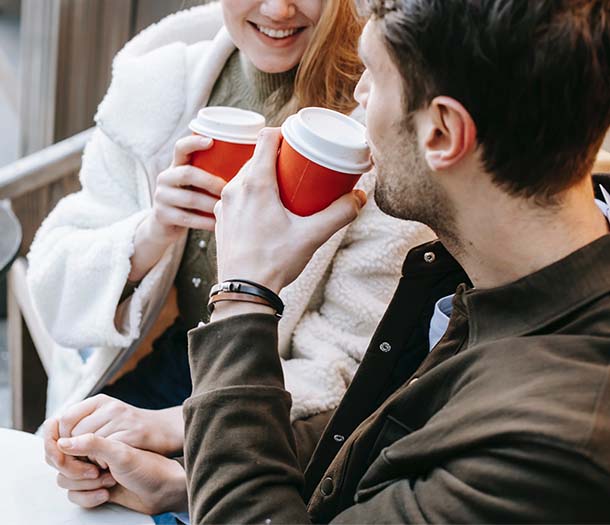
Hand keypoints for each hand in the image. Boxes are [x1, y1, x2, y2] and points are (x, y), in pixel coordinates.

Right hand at [45, 419, 187, 514]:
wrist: (165, 486)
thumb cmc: (150, 465)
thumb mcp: (122, 451)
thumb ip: (93, 444)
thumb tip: (64, 443)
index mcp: (101, 421)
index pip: (63, 429)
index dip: (67, 447)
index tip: (82, 459)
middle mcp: (93, 441)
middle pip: (58, 457)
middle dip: (77, 470)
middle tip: (98, 472)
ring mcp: (92, 462)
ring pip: (64, 477)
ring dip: (85, 484)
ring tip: (109, 481)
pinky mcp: (93, 481)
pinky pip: (74, 492)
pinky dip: (88, 496)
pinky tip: (106, 493)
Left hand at [55, 394, 183, 455]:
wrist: (165, 430)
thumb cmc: (131, 427)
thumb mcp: (107, 416)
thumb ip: (84, 422)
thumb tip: (55, 436)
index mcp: (100, 401)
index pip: (66, 418)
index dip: (63, 437)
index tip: (71, 449)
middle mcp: (111, 406)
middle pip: (75, 434)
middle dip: (76, 451)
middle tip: (84, 460)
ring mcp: (123, 419)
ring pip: (90, 444)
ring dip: (90, 458)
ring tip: (99, 461)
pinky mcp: (134, 434)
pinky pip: (106, 452)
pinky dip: (104, 462)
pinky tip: (110, 463)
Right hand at [129, 135, 226, 281]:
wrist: (165, 227)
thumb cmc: (193, 202)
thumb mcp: (198, 184)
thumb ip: (214, 173)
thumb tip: (253, 164)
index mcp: (177, 165)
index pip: (181, 147)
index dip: (194, 142)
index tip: (211, 141)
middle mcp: (166, 177)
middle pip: (187, 173)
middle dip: (211, 182)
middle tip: (229, 190)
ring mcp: (161, 196)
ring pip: (189, 198)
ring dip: (211, 204)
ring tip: (227, 208)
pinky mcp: (161, 215)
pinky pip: (187, 218)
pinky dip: (206, 221)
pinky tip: (218, 224)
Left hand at [214, 128, 366, 293]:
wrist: (243, 291)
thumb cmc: (274, 262)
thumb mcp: (313, 236)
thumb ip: (340, 214)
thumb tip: (359, 197)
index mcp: (255, 184)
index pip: (265, 138)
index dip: (283, 133)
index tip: (298, 140)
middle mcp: (234, 188)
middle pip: (256, 157)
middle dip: (278, 157)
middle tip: (298, 167)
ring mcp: (224, 204)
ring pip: (244, 176)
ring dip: (263, 175)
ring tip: (284, 188)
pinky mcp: (221, 218)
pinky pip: (236, 195)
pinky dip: (251, 194)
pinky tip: (265, 208)